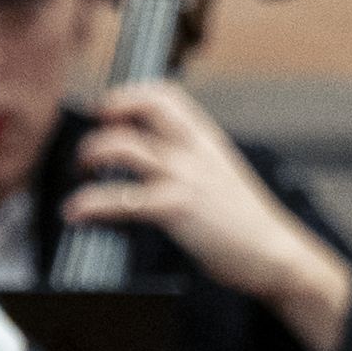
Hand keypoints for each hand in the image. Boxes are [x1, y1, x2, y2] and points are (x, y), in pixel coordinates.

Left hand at [69, 82, 351, 350]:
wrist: (276, 255)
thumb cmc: (244, 221)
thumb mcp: (219, 175)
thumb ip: (189, 160)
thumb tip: (149, 158)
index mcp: (206, 140)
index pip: (165, 95)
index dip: (129, 95)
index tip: (105, 109)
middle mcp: (195, 151)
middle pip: (145, 106)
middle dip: (107, 111)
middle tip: (90, 136)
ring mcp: (185, 177)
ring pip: (123, 146)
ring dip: (90, 154)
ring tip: (80, 171)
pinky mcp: (176, 208)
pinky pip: (122, 198)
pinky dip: (90, 202)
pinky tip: (76, 212)